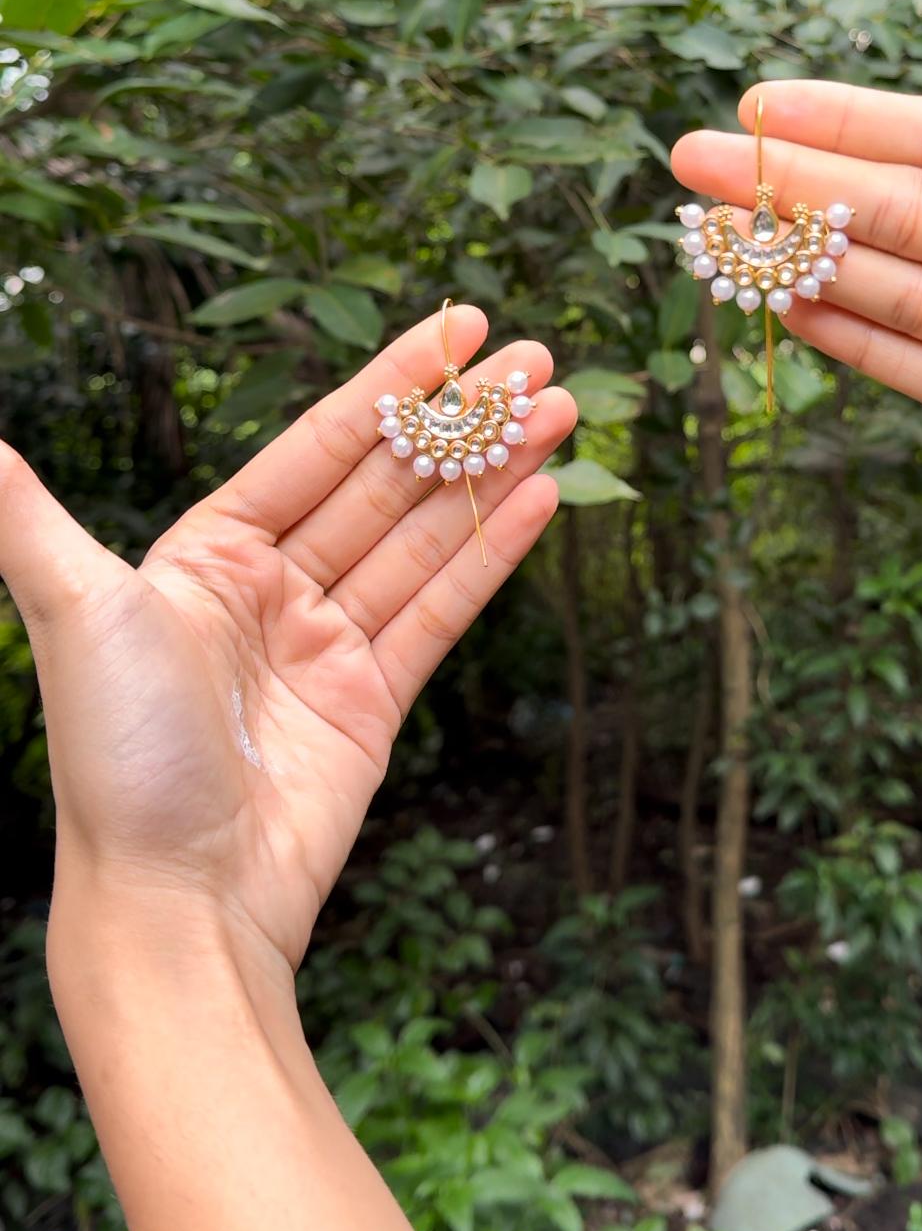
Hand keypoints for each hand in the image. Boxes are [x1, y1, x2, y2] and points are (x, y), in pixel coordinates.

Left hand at [2, 308, 575, 971]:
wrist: (174, 901)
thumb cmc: (116, 757)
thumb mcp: (77, 616)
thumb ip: (32, 523)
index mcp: (211, 551)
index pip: (320, 443)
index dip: (393, 381)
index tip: (458, 329)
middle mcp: (273, 587)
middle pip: (387, 481)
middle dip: (463, 420)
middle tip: (539, 363)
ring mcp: (328, 644)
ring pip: (426, 537)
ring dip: (492, 475)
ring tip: (559, 412)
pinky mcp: (373, 701)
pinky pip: (442, 611)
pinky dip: (491, 555)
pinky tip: (540, 500)